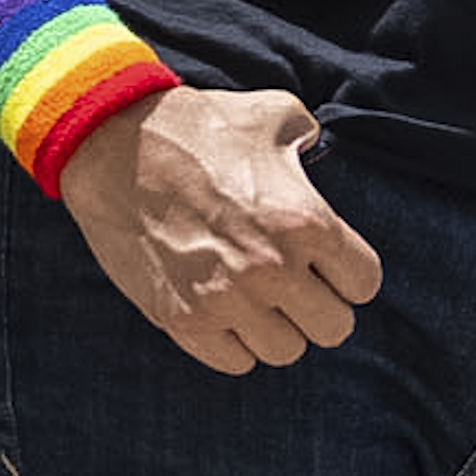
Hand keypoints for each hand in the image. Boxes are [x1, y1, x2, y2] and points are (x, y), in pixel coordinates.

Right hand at [54, 86, 383, 374]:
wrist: (112, 145)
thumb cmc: (197, 125)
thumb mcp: (271, 114)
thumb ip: (309, 138)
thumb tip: (317, 150)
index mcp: (306, 220)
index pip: (363, 283)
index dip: (347, 273)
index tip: (326, 264)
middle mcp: (272, 267)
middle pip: (332, 328)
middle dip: (317, 306)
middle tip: (293, 286)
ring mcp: (226, 299)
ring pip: (284, 351)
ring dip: (275, 327)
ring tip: (256, 299)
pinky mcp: (183, 319)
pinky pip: (234, 361)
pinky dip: (234, 342)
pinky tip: (223, 311)